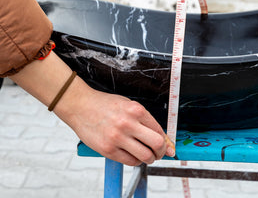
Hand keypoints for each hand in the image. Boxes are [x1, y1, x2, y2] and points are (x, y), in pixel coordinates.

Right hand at [11, 52, 174, 165]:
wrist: (80, 106)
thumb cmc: (104, 105)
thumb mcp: (128, 105)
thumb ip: (144, 120)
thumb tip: (161, 137)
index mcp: (136, 110)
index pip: (159, 130)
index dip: (166, 140)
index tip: (167, 145)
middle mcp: (128, 123)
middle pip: (157, 144)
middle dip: (162, 151)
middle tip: (160, 153)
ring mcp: (118, 137)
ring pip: (145, 156)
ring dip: (150, 159)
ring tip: (147, 156)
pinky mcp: (108, 149)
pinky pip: (130, 161)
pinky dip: (136, 161)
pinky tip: (134, 156)